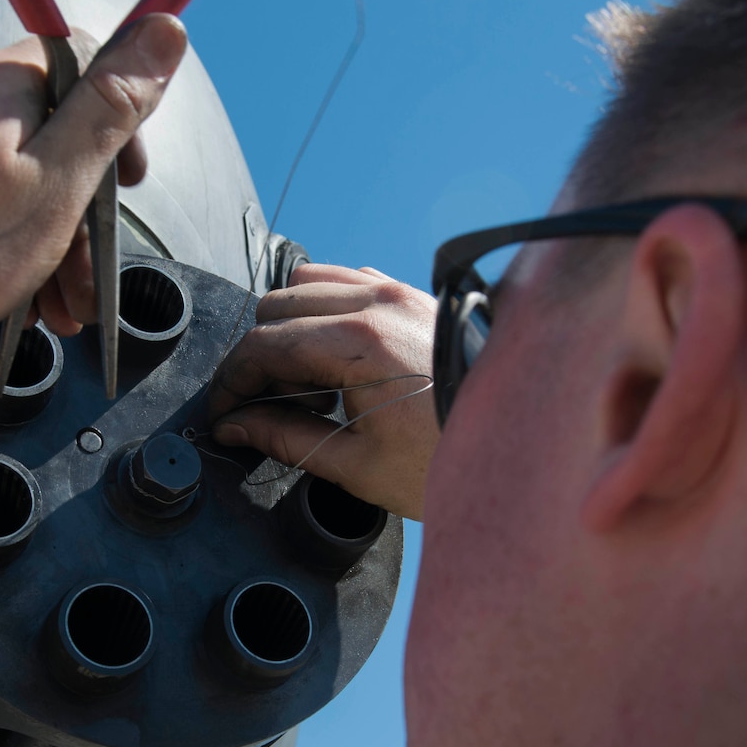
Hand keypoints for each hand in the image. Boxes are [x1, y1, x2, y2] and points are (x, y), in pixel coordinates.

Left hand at [0, 16, 187, 376]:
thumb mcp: (58, 185)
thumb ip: (110, 106)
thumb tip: (164, 30)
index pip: (80, 63)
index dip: (116, 120)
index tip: (126, 182)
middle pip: (38, 130)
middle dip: (74, 205)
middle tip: (83, 280)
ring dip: (31, 234)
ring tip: (42, 306)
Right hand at [208, 264, 438, 520]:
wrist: (521, 444)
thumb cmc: (448, 460)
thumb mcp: (359, 465)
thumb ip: (287, 439)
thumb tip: (237, 428)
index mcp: (358, 344)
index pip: (263, 345)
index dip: (231, 382)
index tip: (224, 413)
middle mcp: (376, 304)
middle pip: (276, 306)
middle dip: (257, 356)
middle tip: (263, 405)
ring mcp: (397, 292)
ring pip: (308, 282)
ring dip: (289, 325)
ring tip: (301, 381)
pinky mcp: (413, 295)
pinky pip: (348, 280)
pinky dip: (325, 308)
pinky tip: (333, 356)